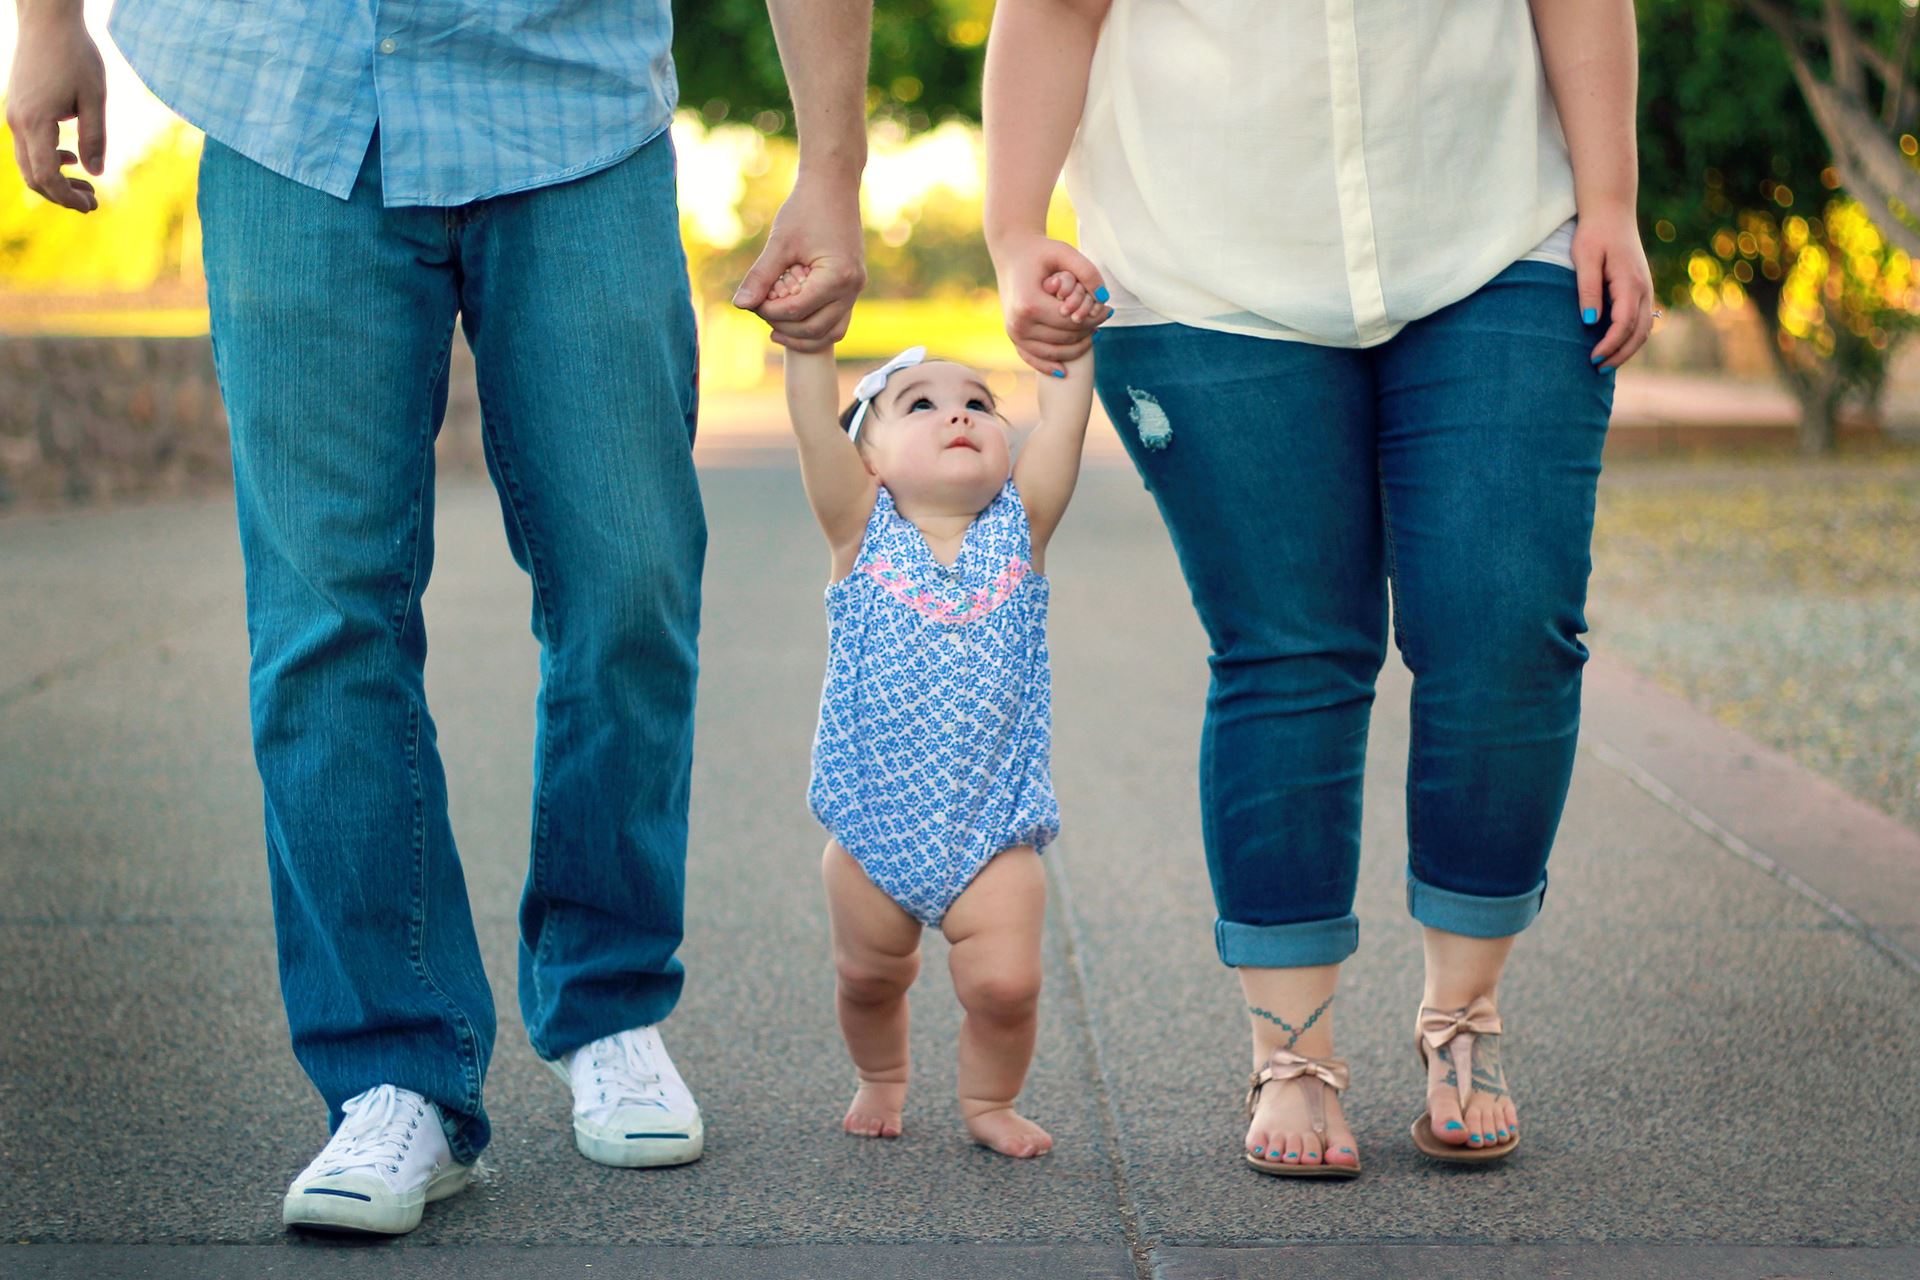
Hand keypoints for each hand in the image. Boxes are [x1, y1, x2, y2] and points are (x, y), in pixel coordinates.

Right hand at [6, 4, 107, 212]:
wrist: (47, 22)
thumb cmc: (75, 56)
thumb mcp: (94, 98)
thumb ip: (95, 138)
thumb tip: (96, 173)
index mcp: (36, 122)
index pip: (47, 176)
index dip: (68, 197)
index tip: (93, 206)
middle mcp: (18, 122)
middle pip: (33, 177)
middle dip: (62, 195)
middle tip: (93, 203)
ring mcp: (14, 115)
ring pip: (28, 163)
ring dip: (56, 179)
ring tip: (88, 186)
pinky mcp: (18, 109)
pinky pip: (27, 146)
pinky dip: (47, 160)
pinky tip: (71, 158)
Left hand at [733, 175, 865, 352]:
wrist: (833, 186)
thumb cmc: (806, 208)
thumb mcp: (780, 242)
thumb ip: (761, 276)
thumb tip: (740, 305)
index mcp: (837, 277)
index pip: (797, 311)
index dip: (769, 312)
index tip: (752, 302)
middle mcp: (852, 288)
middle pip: (815, 330)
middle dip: (784, 328)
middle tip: (761, 314)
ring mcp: (855, 289)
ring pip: (830, 333)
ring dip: (802, 336)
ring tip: (775, 328)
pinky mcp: (851, 286)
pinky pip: (836, 320)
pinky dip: (815, 325)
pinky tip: (791, 320)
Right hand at [991, 233, 1110, 376]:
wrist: (1011, 254)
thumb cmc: (1040, 251)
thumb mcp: (1065, 252)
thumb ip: (1088, 272)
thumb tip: (1104, 299)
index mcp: (1029, 303)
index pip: (1071, 322)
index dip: (1094, 318)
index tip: (1108, 309)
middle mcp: (1019, 323)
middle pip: (1064, 339)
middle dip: (1088, 330)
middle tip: (1103, 319)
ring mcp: (1014, 333)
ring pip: (1053, 352)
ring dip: (1076, 347)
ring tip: (1093, 332)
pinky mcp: (1013, 338)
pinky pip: (1033, 359)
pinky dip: (1049, 366)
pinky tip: (1065, 372)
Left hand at [1574, 204, 1654, 370]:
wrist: (1612, 212)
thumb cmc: (1594, 233)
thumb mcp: (1585, 258)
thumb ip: (1588, 289)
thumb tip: (1591, 321)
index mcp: (1630, 282)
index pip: (1623, 323)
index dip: (1609, 345)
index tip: (1592, 359)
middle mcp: (1644, 288)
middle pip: (1639, 332)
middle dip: (1620, 354)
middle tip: (1597, 369)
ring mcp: (1646, 288)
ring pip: (1644, 328)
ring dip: (1628, 348)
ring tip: (1606, 363)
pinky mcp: (1642, 288)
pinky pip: (1642, 319)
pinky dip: (1632, 336)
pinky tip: (1615, 345)